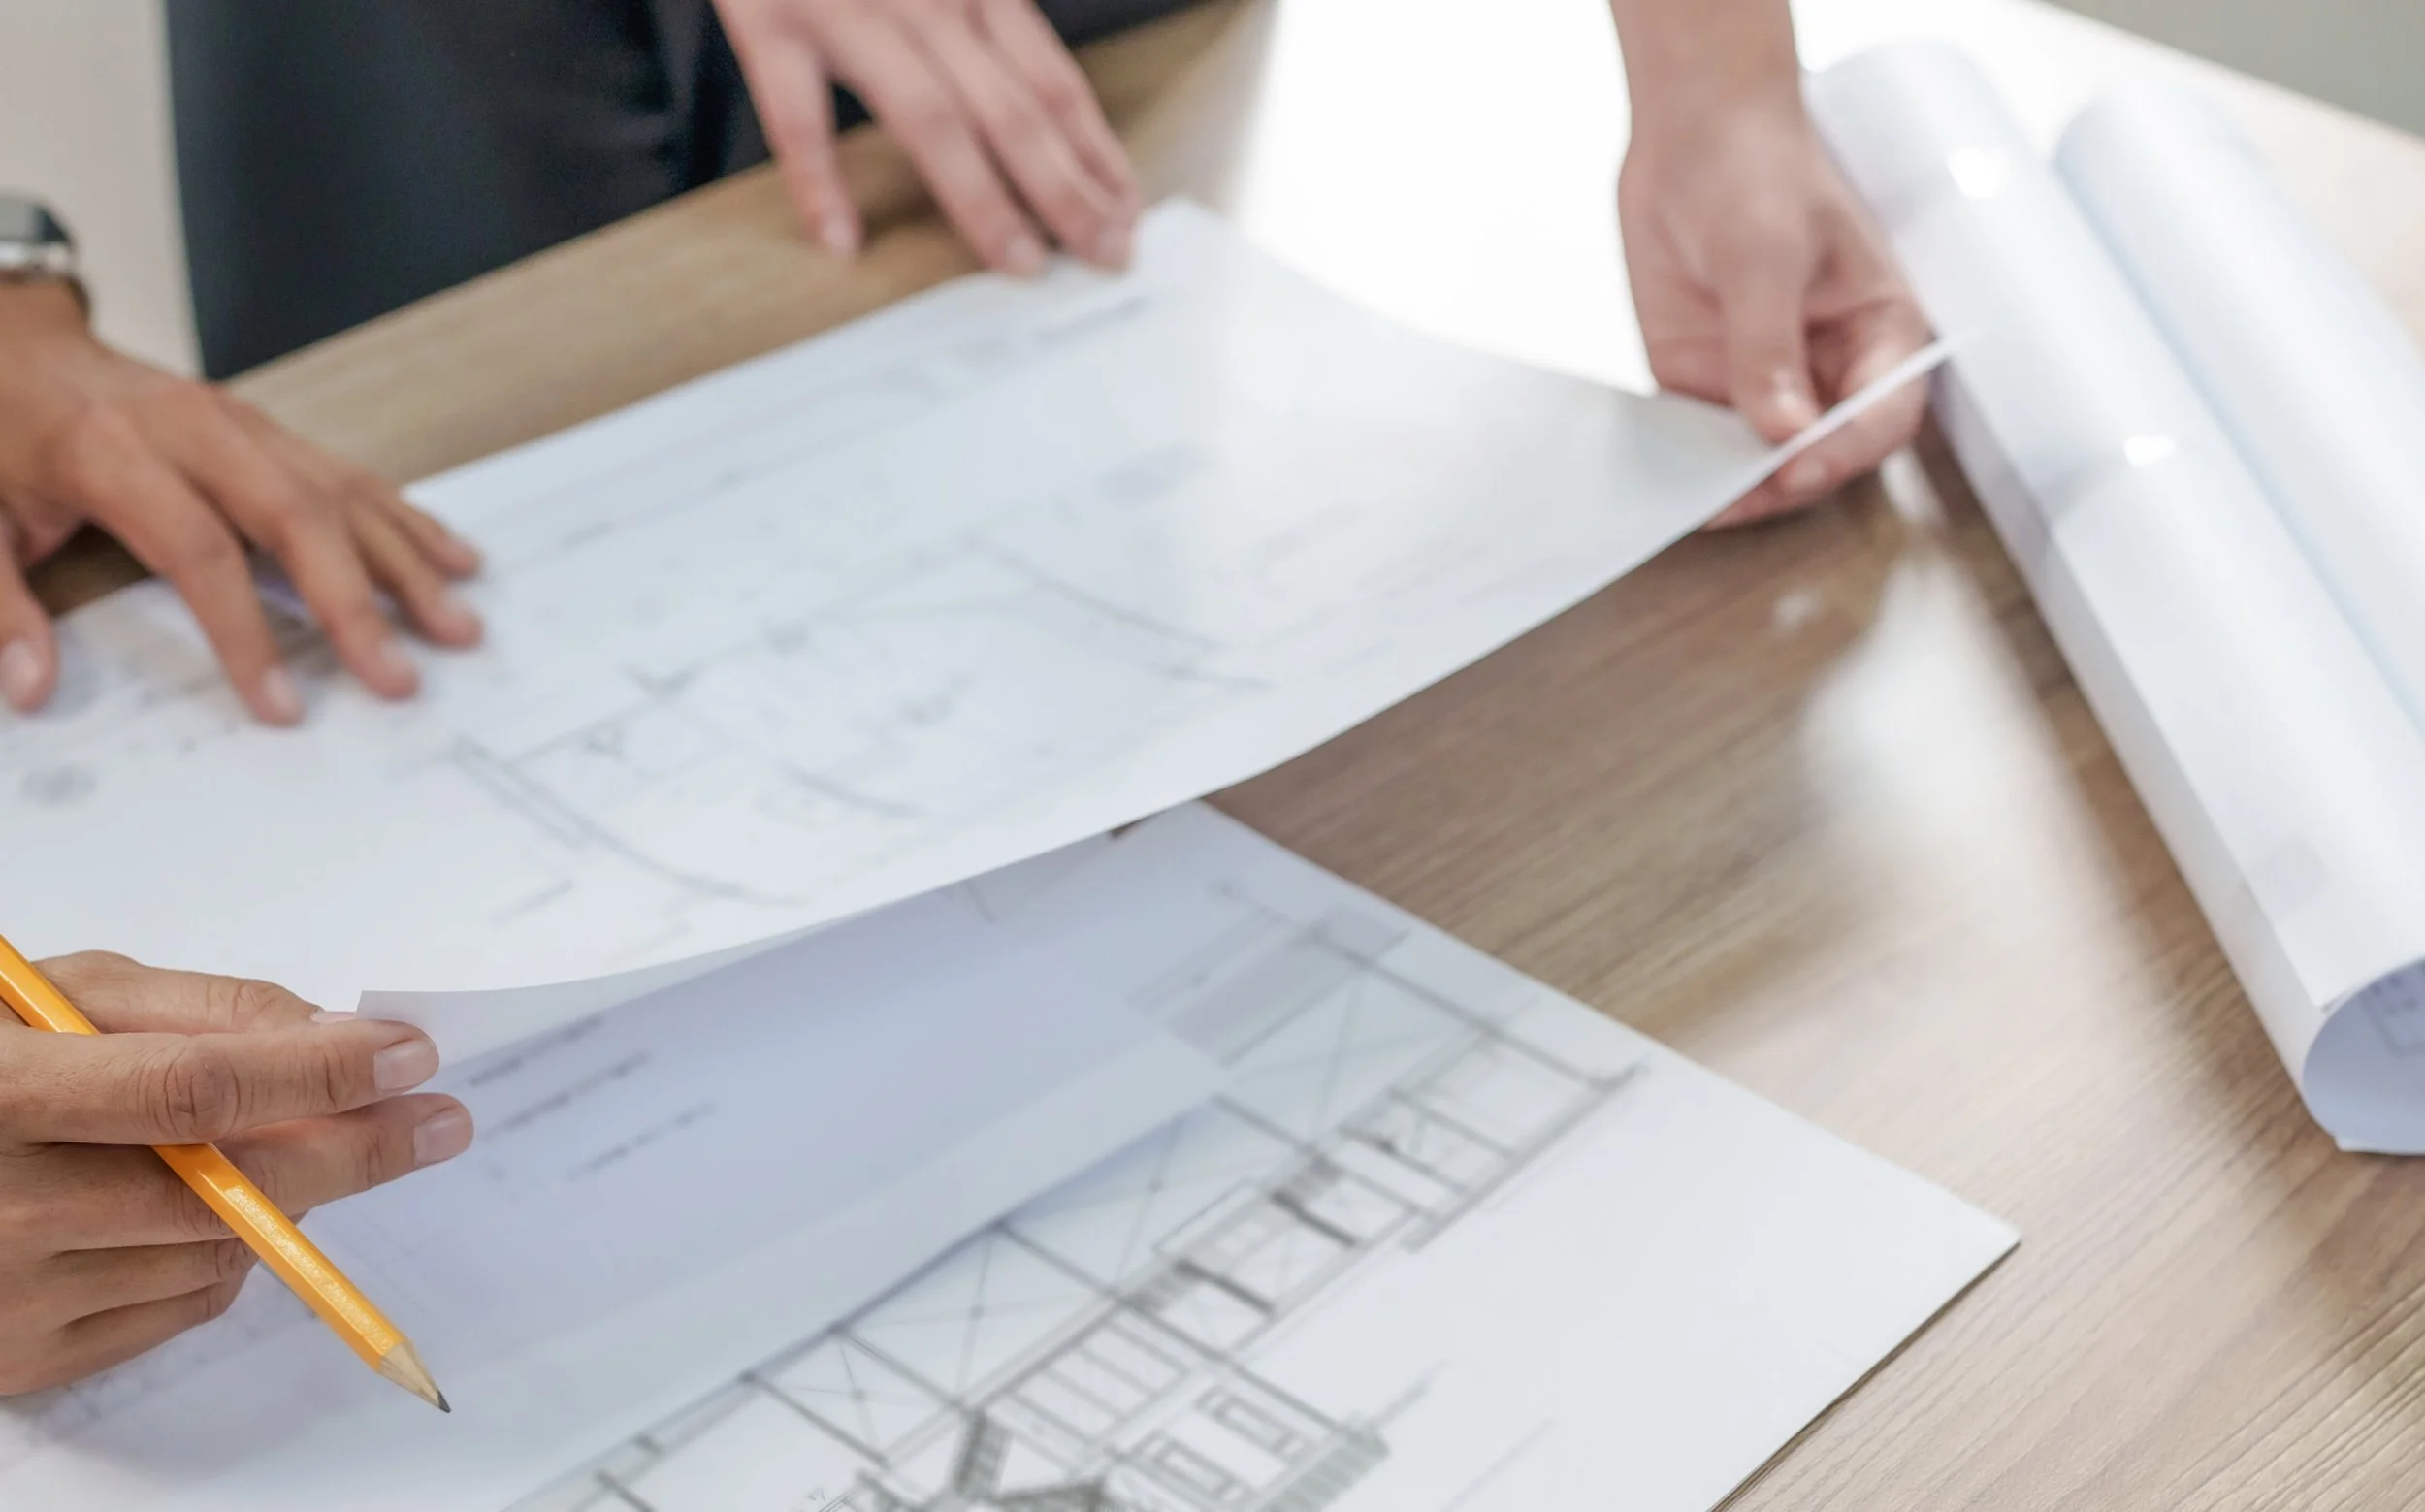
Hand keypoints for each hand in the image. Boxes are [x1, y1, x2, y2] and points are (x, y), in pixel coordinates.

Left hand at [0, 284, 482, 723]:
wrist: (12, 344)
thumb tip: (31, 688)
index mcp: (110, 450)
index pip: (197, 550)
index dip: (243, 632)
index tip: (280, 705)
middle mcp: (192, 428)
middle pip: (295, 515)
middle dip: (355, 603)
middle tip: (399, 676)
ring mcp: (241, 421)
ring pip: (338, 492)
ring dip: (404, 564)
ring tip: (455, 627)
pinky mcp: (266, 427)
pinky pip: (348, 472)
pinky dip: (404, 518)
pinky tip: (452, 556)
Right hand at [0, 954, 470, 1395]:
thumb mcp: (50, 995)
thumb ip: (190, 1009)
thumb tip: (329, 1032)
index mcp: (1, 1097)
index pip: (197, 1090)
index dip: (317, 1075)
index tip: (408, 1056)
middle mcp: (1, 1208)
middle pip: (228, 1190)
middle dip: (353, 1150)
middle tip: (436, 1120)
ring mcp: (12, 1297)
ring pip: (219, 1252)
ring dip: (282, 1200)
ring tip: (275, 1145)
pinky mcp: (23, 1361)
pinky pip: (179, 1308)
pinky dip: (222, 1256)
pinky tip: (198, 1208)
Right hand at [715, 0, 1138, 273]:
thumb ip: (984, 9)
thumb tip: (1028, 91)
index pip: (1053, 82)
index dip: (1096, 152)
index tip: (1127, 211)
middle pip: (1014, 110)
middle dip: (1067, 191)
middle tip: (1106, 255)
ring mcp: (850, 9)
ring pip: (932, 117)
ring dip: (983, 198)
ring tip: (1020, 263)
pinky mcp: (771, 14)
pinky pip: (797, 111)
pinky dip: (819, 179)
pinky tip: (842, 239)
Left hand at [1619, 91, 1930, 524]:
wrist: (1692, 131)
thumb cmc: (1756, 168)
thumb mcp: (1765, 252)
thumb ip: (1769, 344)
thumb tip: (1783, 429)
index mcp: (1877, 332)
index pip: (1881, 415)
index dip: (1844, 451)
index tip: (1796, 468)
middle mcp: (1827, 367)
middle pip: (1820, 453)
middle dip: (1782, 482)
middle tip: (1736, 498)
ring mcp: (1765, 380)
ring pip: (1758, 460)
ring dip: (1729, 486)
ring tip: (1694, 502)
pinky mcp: (1705, 381)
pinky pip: (1699, 441)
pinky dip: (1683, 465)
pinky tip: (1660, 477)